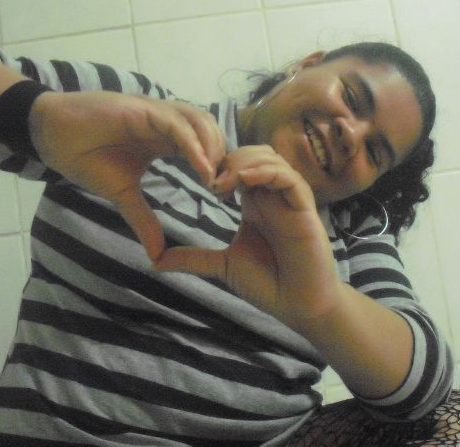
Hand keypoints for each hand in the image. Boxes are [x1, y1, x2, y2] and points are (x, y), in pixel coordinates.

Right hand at [29, 91, 225, 260]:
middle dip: (224, 158)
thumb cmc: (85, 158)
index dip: (218, 168)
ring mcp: (156, 113)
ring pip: (200, 122)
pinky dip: (193, 144)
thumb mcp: (122, 195)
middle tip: (226, 188)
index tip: (223, 196)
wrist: (51, 136)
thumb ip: (143, 219)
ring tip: (216, 180)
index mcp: (164, 139)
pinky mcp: (143, 109)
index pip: (204, 147)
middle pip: (211, 132)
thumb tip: (156, 256)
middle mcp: (165, 123)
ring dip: (213, 149)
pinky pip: (177, 125)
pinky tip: (202, 168)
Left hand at [155, 145, 340, 329]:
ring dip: (244, 162)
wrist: (299, 307)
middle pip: (253, 153)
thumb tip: (155, 263)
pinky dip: (266, 172)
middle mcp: (272, 196)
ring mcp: (289, 201)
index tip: (199, 182)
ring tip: (223, 183)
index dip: (217, 165)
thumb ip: (193, 258)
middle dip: (228, 158)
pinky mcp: (304, 209)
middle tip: (209, 182)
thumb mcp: (223, 266)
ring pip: (271, 159)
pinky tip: (244, 181)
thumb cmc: (269, 284)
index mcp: (254, 203)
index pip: (237, 165)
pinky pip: (289, 178)